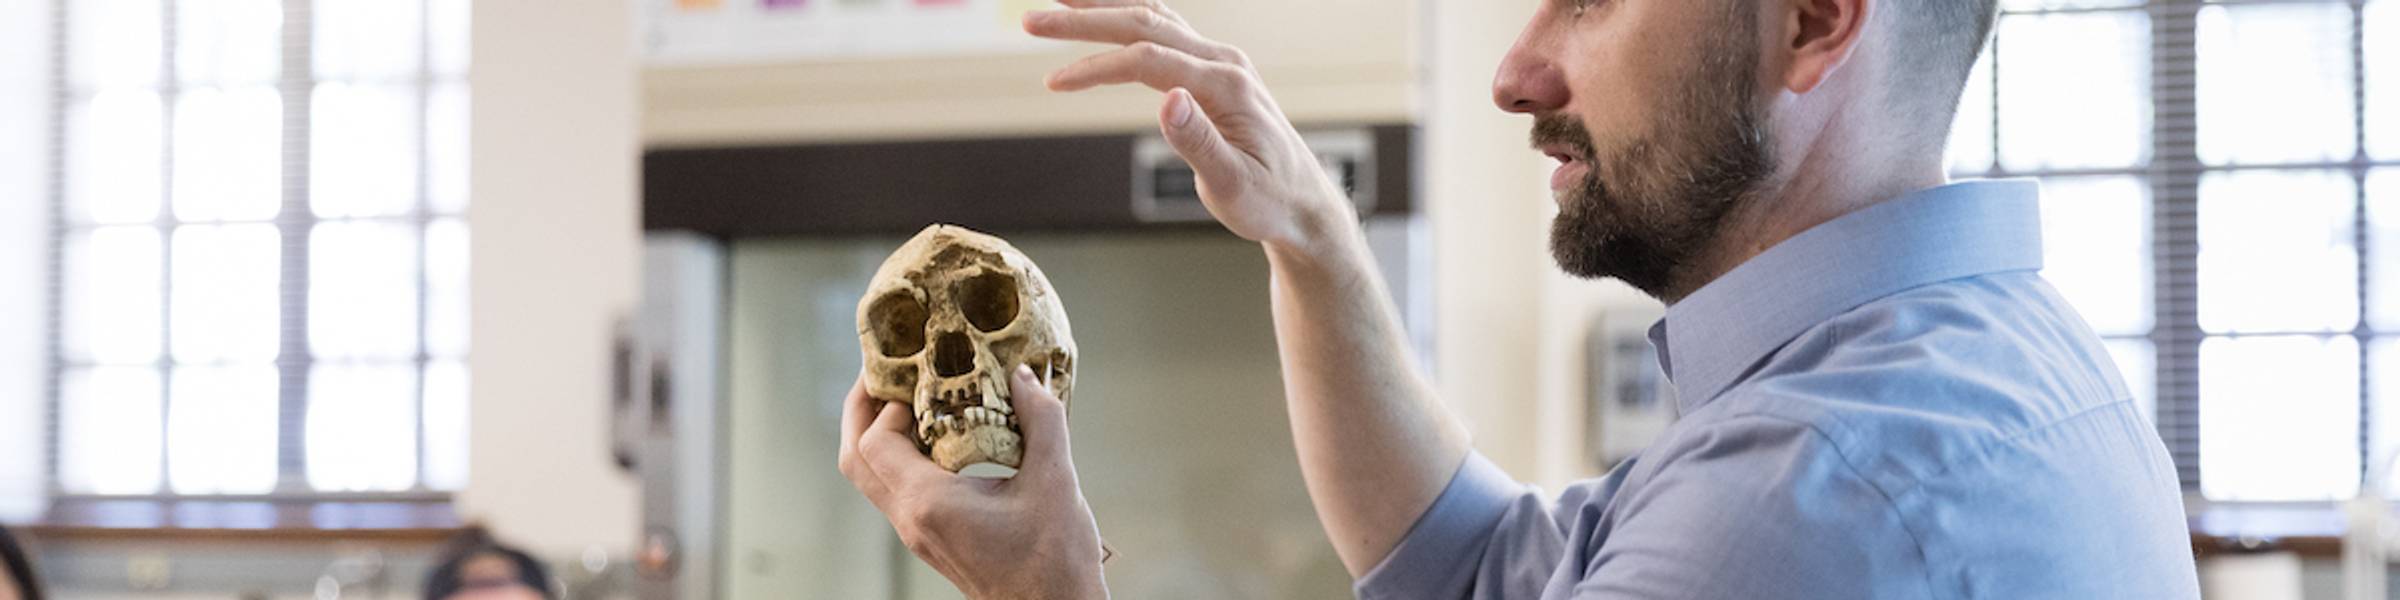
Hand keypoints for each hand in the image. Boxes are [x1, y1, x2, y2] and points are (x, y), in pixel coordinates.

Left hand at [837, 366, 1108, 599]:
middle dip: (862, 412)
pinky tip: (939, 438)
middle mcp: (912, 521)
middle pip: (855, 460)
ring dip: (878, 435)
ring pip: (871, 479)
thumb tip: (1022, 375)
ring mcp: (918, 534)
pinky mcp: (932, 539)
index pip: (874, 443)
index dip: (888, 404)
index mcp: (930, 504)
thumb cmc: (1056, 560)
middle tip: (884, 375)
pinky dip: (902, 458)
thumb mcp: (1056, 480)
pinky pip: (896, 492)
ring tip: (909, 400)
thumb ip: (1042, 419)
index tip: (921, 379)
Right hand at [1026, 0, 1356, 255]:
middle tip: (1032, 21)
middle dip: (1085, 20)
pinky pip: (1165, 31)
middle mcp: (1224, 63)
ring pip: (1154, 18)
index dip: (1096, 67)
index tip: (1054, 81)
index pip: (1148, 62)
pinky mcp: (1214, 71)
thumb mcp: (1233, 185)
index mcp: (1226, 87)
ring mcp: (1221, 62)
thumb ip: (1199, 142)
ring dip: (1104, 7)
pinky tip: (1104, 14)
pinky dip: (1128, 17)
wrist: (1303, 202)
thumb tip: (1167, 99)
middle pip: (1145, 25)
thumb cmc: (1269, 200)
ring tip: (1058, 0)